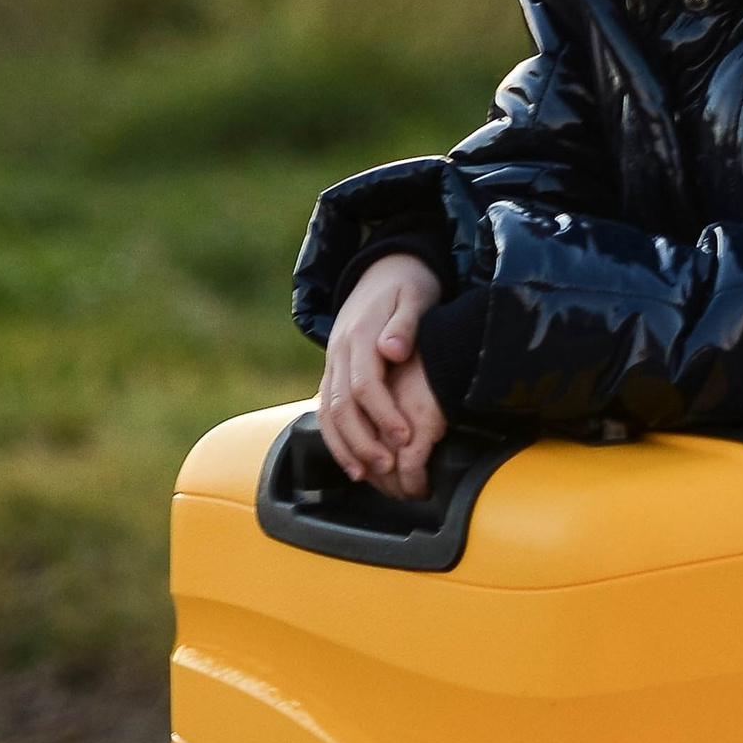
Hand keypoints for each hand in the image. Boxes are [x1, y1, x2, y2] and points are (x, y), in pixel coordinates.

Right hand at [319, 254, 445, 496]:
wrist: (386, 267)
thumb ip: (405, 323)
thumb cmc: (409, 285)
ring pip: (329, 412)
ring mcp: (332, 362)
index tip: (405, 437)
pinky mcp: (334, 371)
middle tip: (389, 466)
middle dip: (364, 440)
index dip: (383, 414)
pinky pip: (327, 410)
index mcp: (359, 335)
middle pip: (342, 405)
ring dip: (346, 447)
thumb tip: (392, 350)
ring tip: (367, 474)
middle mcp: (340, 352)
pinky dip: (336, 439)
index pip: (364, 385)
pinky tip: (352, 462)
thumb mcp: (415, 295)